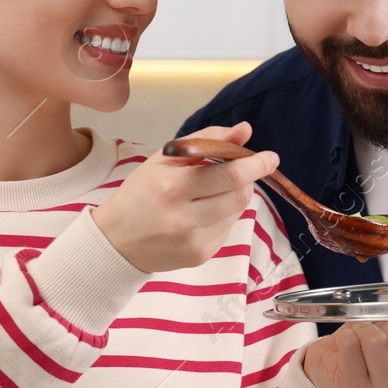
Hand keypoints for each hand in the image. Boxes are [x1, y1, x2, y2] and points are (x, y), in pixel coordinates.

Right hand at [91, 122, 277, 272]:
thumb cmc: (142, 192)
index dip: (255, 165)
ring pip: (236, 212)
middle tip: (237, 172)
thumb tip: (245, 131)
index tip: (271, 157)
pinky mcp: (200, 256)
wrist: (116, 240)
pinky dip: (222, 217)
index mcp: (172, 187)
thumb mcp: (167, 159)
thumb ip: (207, 140)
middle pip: (239, 195)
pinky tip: (200, 215)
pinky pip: (227, 230)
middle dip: (246, 180)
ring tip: (209, 194)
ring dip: (233, 197)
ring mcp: (194, 241)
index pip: (228, 174)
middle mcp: (184, 217)